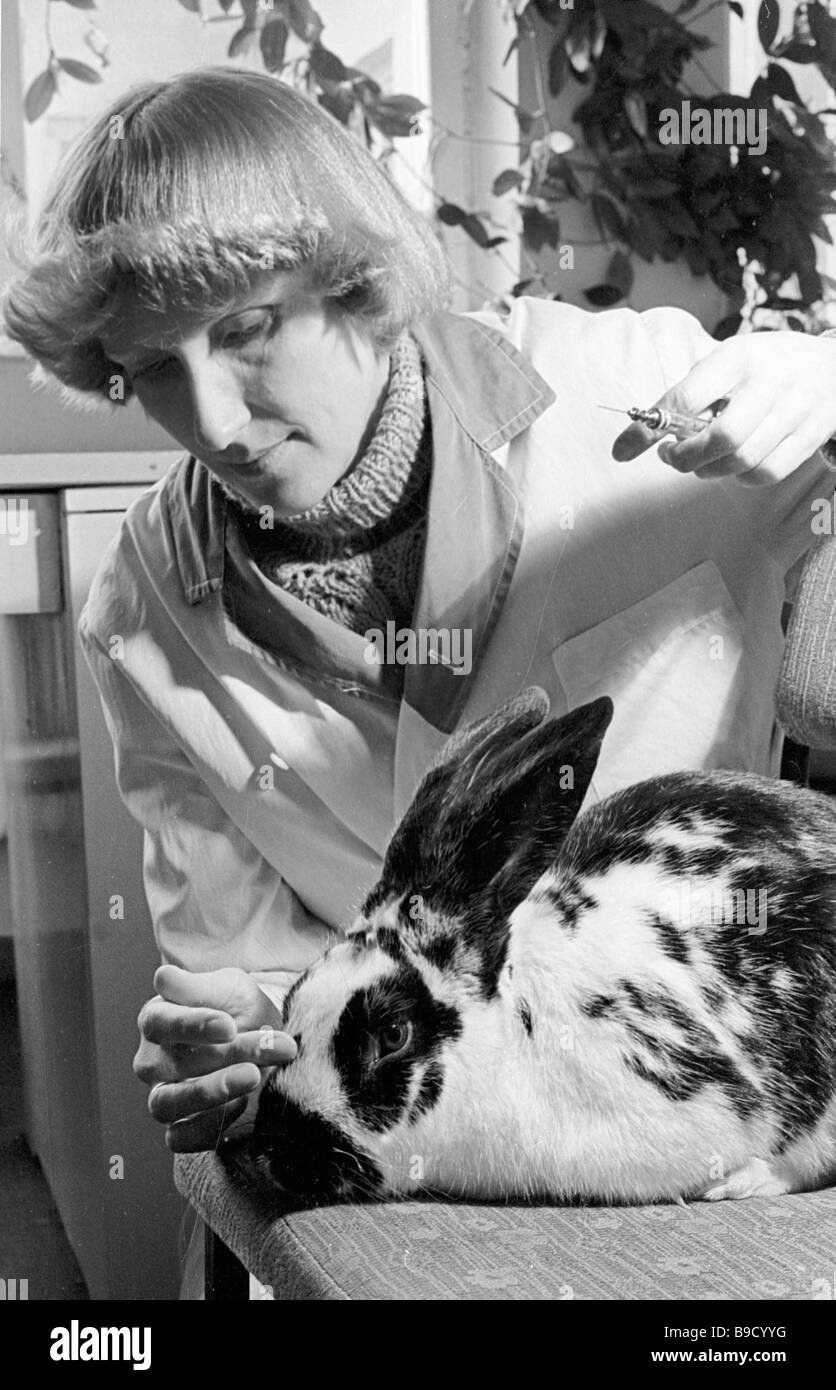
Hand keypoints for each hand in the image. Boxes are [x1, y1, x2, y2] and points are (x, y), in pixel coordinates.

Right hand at [134, 964, 296, 1152]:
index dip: (193, 1025)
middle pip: (174, 1065)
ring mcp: (164, 1096)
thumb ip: (197, 986)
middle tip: (268, 1048)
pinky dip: (207, 1127)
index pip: (161, 1022)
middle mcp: (153, 1061)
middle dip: (225, 1057)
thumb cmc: (238, 1008)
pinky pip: (180, 1138)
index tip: (230, 1026)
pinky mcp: (180, 1128)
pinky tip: (241, 1105)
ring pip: (169, 1104)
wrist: (264, 1037)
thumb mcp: (226, 987)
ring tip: (255, 1076)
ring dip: (213, 1092)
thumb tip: (164, 978)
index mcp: (157, 1020)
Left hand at [611, 330, 835, 484]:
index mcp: (739, 356)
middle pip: (720, 439)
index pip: (686, 397)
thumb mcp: (729, 360)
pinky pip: (766, 473)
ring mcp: (795, 410)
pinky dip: (741, 478)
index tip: (625, 448)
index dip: (650, 428)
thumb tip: (643, 431)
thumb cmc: (767, 365)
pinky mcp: (811, 435)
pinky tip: (733, 467)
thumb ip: (692, 391)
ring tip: (701, 461)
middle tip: (671, 456)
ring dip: (709, 471)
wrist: (833, 365)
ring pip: (742, 462)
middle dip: (684, 458)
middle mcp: (770, 382)